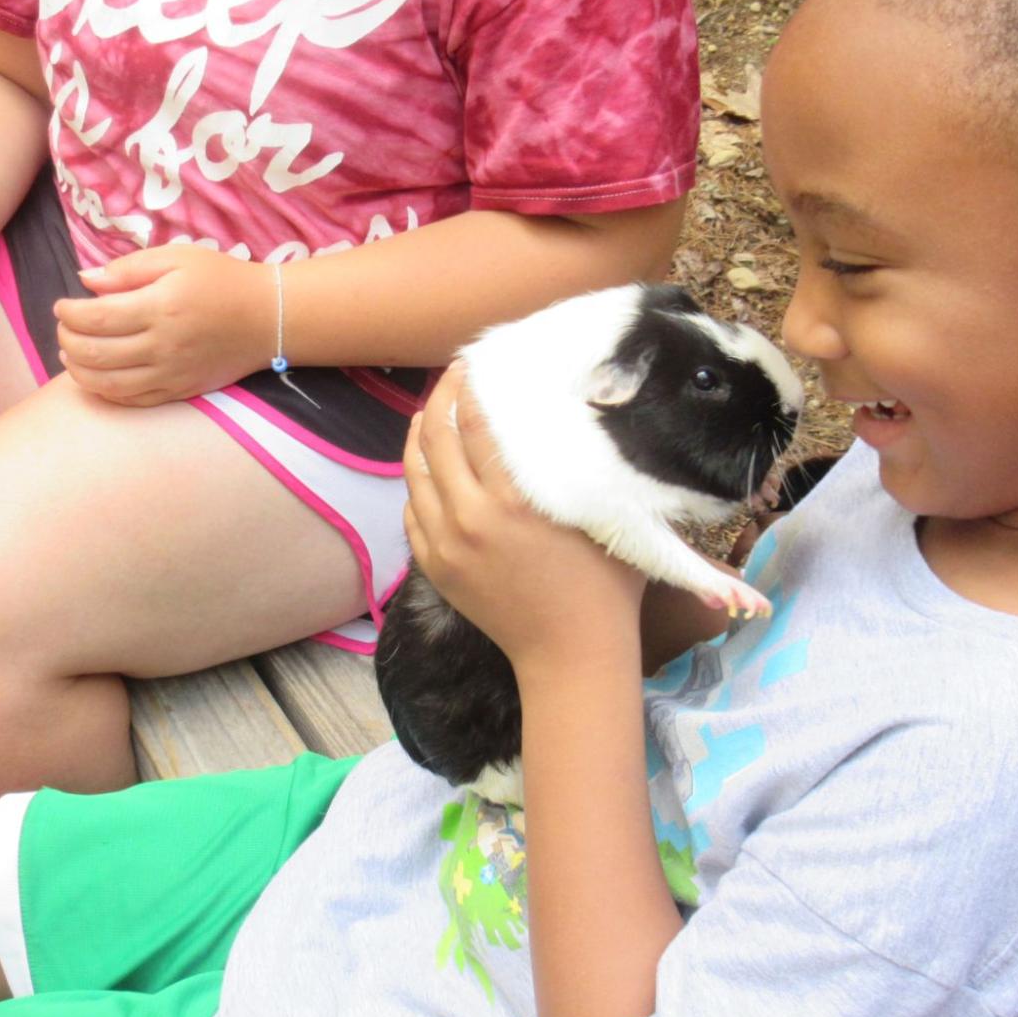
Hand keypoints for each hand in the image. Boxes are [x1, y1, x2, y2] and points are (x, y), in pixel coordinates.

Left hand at [57, 247, 268, 405]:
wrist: (268, 317)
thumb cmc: (221, 280)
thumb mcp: (177, 257)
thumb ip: (128, 268)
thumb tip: (86, 280)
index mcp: (160, 307)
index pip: (96, 318)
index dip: (68, 314)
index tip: (62, 305)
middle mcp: (163, 346)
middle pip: (95, 353)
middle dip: (67, 340)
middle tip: (64, 327)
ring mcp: (171, 374)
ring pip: (107, 383)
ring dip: (78, 370)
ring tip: (71, 353)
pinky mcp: (180, 390)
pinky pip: (132, 400)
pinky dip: (104, 391)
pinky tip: (96, 376)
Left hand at [404, 363, 644, 666]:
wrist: (571, 654)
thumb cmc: (605, 585)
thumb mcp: (606, 515)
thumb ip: (588, 466)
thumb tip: (583, 414)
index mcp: (512, 501)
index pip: (473, 424)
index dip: (467, 385)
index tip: (473, 362)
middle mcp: (469, 518)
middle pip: (435, 439)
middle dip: (438, 398)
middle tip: (451, 375)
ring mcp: (445, 546)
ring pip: (414, 474)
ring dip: (419, 435)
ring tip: (430, 411)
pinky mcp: (435, 568)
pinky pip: (412, 512)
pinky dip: (416, 482)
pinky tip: (426, 465)